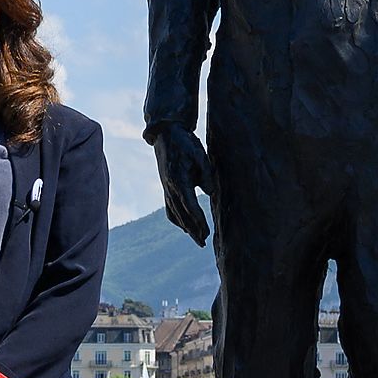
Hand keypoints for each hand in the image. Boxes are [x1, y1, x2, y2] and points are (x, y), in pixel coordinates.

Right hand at [151, 128, 210, 244]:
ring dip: (185, 227)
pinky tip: (185, 227)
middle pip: (181, 214)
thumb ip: (206, 175)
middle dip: (192, 230)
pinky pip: (170, 208)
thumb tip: (211, 193)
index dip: (198, 220)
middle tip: (203, 242)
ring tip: (197, 238)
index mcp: (178, 180)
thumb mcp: (199, 155)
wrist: (166, 134)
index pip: (189, 205)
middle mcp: (170, 187)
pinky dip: (177, 220)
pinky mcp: (166, 187)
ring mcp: (166, 188)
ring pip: (174, 214)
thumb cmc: (185, 143)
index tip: (207, 231)